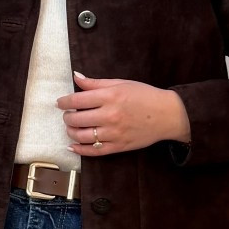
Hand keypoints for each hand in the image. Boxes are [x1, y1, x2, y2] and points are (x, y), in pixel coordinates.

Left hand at [58, 72, 190, 154]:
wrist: (167, 115)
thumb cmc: (145, 96)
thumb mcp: (121, 83)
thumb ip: (96, 83)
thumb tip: (76, 77)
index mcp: (110, 97)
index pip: (77, 100)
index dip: (64, 102)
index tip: (60, 103)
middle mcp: (110, 115)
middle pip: (77, 119)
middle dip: (67, 117)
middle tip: (67, 115)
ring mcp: (114, 133)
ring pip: (82, 136)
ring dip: (71, 132)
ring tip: (71, 128)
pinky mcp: (118, 146)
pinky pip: (94, 152)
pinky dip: (79, 150)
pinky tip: (73, 146)